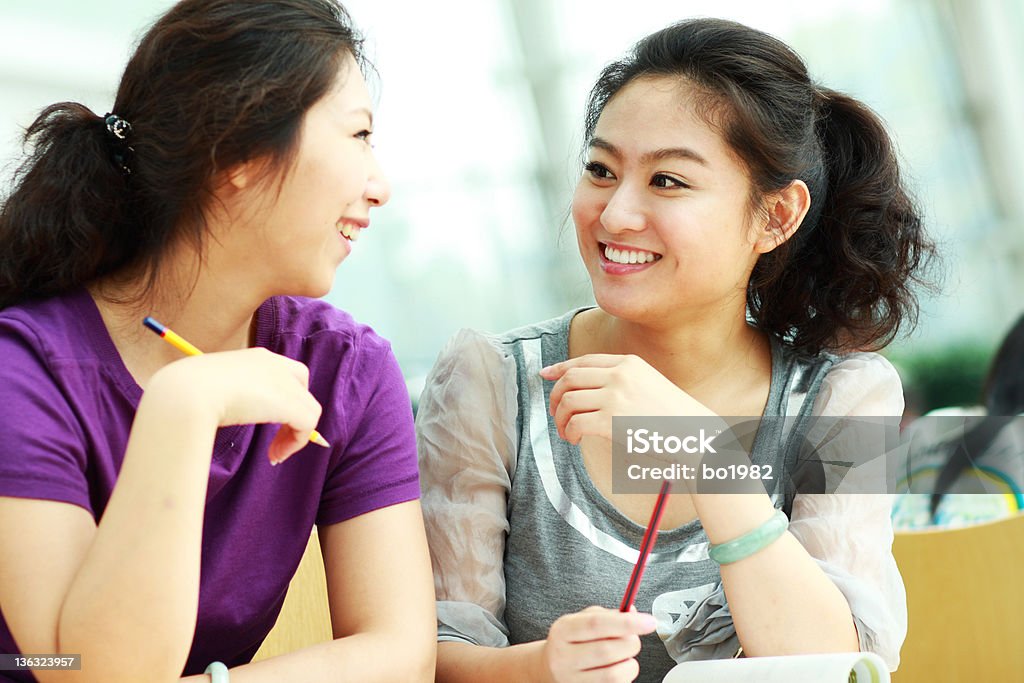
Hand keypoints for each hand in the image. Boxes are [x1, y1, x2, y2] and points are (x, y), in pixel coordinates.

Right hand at [148, 347, 322, 464]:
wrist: (184, 395)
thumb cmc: (181, 395)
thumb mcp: (200, 390)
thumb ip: (216, 396)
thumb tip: (202, 415)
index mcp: (253, 358)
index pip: (280, 372)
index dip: (280, 397)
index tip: (263, 418)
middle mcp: (273, 364)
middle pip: (300, 386)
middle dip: (293, 412)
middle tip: (275, 438)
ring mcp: (284, 382)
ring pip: (307, 408)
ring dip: (293, 436)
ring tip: (273, 455)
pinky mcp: (292, 403)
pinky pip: (308, 425)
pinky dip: (295, 444)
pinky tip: (274, 455)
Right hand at [538, 606, 655, 681]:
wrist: (548, 669)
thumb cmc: (570, 642)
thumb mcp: (580, 621)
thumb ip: (607, 615)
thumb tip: (633, 612)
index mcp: (563, 631)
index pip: (597, 624)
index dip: (627, 622)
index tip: (649, 621)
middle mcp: (563, 657)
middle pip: (608, 650)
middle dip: (631, 643)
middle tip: (633, 639)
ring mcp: (571, 681)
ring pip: (614, 675)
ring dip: (630, 664)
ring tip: (624, 657)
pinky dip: (624, 678)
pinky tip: (617, 669)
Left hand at [541, 354, 712, 444]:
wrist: (696, 434)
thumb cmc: (675, 416)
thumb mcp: (650, 384)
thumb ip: (622, 380)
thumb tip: (587, 390)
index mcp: (629, 363)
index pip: (584, 361)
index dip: (560, 368)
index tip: (546, 375)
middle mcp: (619, 375)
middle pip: (570, 379)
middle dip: (556, 396)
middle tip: (556, 413)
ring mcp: (614, 396)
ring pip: (568, 401)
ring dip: (561, 418)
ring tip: (566, 432)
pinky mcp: (611, 420)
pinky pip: (575, 423)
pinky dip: (569, 432)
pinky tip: (575, 439)